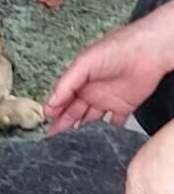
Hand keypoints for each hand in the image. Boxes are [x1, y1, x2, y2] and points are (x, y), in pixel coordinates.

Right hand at [45, 19, 172, 133]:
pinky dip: (107, 133)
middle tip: (54, 139)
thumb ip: (66, 84)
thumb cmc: (115, 49)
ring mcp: (106, 101)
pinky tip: (99, 140)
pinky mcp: (123, 107)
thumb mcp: (83, 64)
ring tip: (73, 143)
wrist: (147, 52)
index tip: (45, 123)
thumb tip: (50, 102)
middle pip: (73, 113)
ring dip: (81, 131)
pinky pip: (113, 124)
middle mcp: (89, 92)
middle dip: (63, 125)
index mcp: (78, 82)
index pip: (61, 100)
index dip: (53, 112)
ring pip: (90, 120)